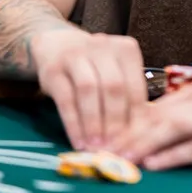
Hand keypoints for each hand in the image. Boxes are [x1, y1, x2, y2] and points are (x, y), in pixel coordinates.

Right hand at [30, 28, 145, 151]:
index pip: (135, 86)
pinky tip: (79, 143)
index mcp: (125, 49)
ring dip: (94, 123)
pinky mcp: (53, 69)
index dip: (136, 117)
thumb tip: (138, 136)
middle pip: (113, 87)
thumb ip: (127, 97)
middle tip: (116, 148)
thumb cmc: (95, 66)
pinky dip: (73, 124)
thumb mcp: (115, 71)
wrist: (57, 44)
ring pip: (89, 90)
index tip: (136, 142)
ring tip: (97, 148)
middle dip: (115, 121)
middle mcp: (102, 47)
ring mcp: (75, 55)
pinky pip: (65, 99)